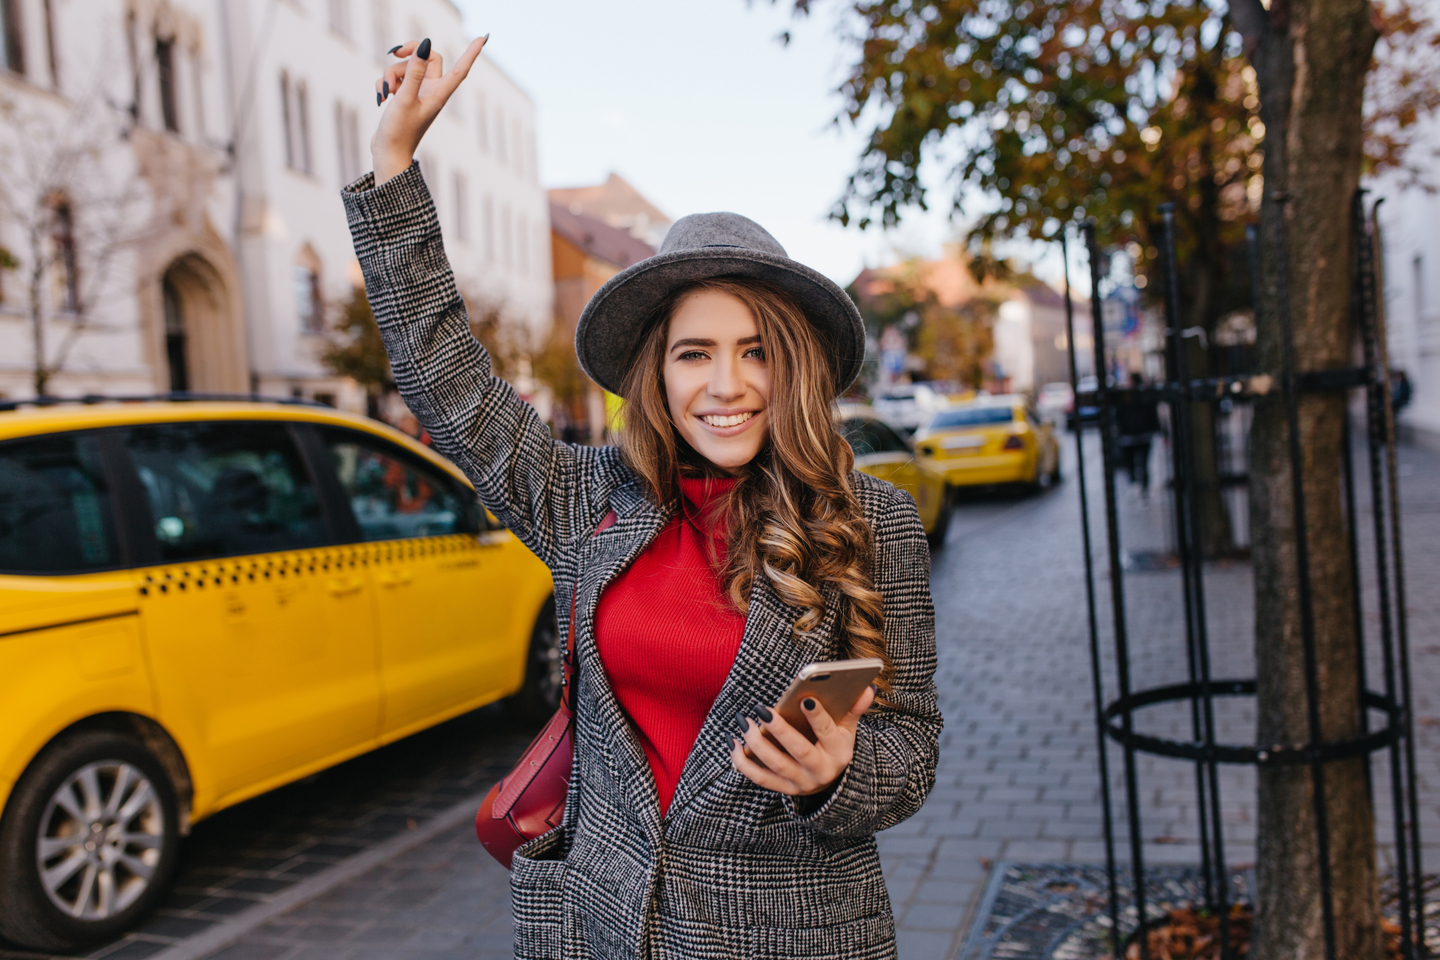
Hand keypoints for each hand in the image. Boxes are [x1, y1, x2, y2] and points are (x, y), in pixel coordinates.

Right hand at [371, 35, 487, 185]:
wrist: (387, 153)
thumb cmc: (399, 131)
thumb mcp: (404, 99)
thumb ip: (413, 72)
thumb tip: (424, 46)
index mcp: (439, 93)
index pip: (460, 69)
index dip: (471, 52)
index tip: (482, 38)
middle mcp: (432, 91)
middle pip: (427, 58)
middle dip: (409, 53)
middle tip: (394, 52)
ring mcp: (419, 93)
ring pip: (406, 67)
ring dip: (391, 74)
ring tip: (386, 93)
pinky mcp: (406, 95)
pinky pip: (396, 78)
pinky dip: (385, 82)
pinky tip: (382, 97)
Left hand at [730, 686, 876, 796]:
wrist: (832, 782)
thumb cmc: (836, 745)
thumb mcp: (848, 729)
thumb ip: (854, 709)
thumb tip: (868, 688)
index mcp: (839, 752)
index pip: (828, 733)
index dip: (817, 717)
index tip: (804, 699)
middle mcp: (821, 771)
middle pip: (799, 751)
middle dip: (779, 730)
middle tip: (762, 709)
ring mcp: (801, 783)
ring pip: (776, 765)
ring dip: (756, 744)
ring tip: (744, 722)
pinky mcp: (784, 789)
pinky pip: (760, 778)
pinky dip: (743, 763)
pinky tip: (732, 744)